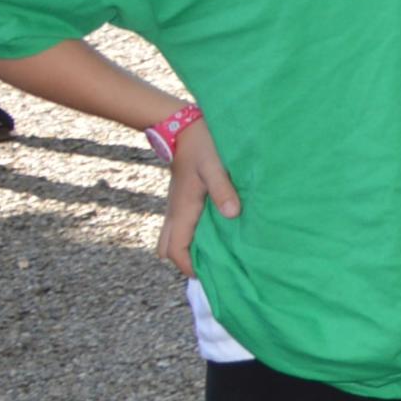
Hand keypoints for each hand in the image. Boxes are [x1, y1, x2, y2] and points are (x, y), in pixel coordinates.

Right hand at [156, 122, 236, 279]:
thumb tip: (232, 215)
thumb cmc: (202, 145)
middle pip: (167, 249)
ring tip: (215, 251)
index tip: (209, 274)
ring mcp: (175, 206)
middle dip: (185, 260)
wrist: (184, 126)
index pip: (173, 250)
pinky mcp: (182, 199)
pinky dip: (191, 235)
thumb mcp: (215, 167)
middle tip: (211, 264)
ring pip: (172, 238)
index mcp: (182, 210)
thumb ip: (223, 191)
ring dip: (188, 247)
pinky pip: (180, 226)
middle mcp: (174, 212)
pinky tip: (214, 231)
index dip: (188, 266)